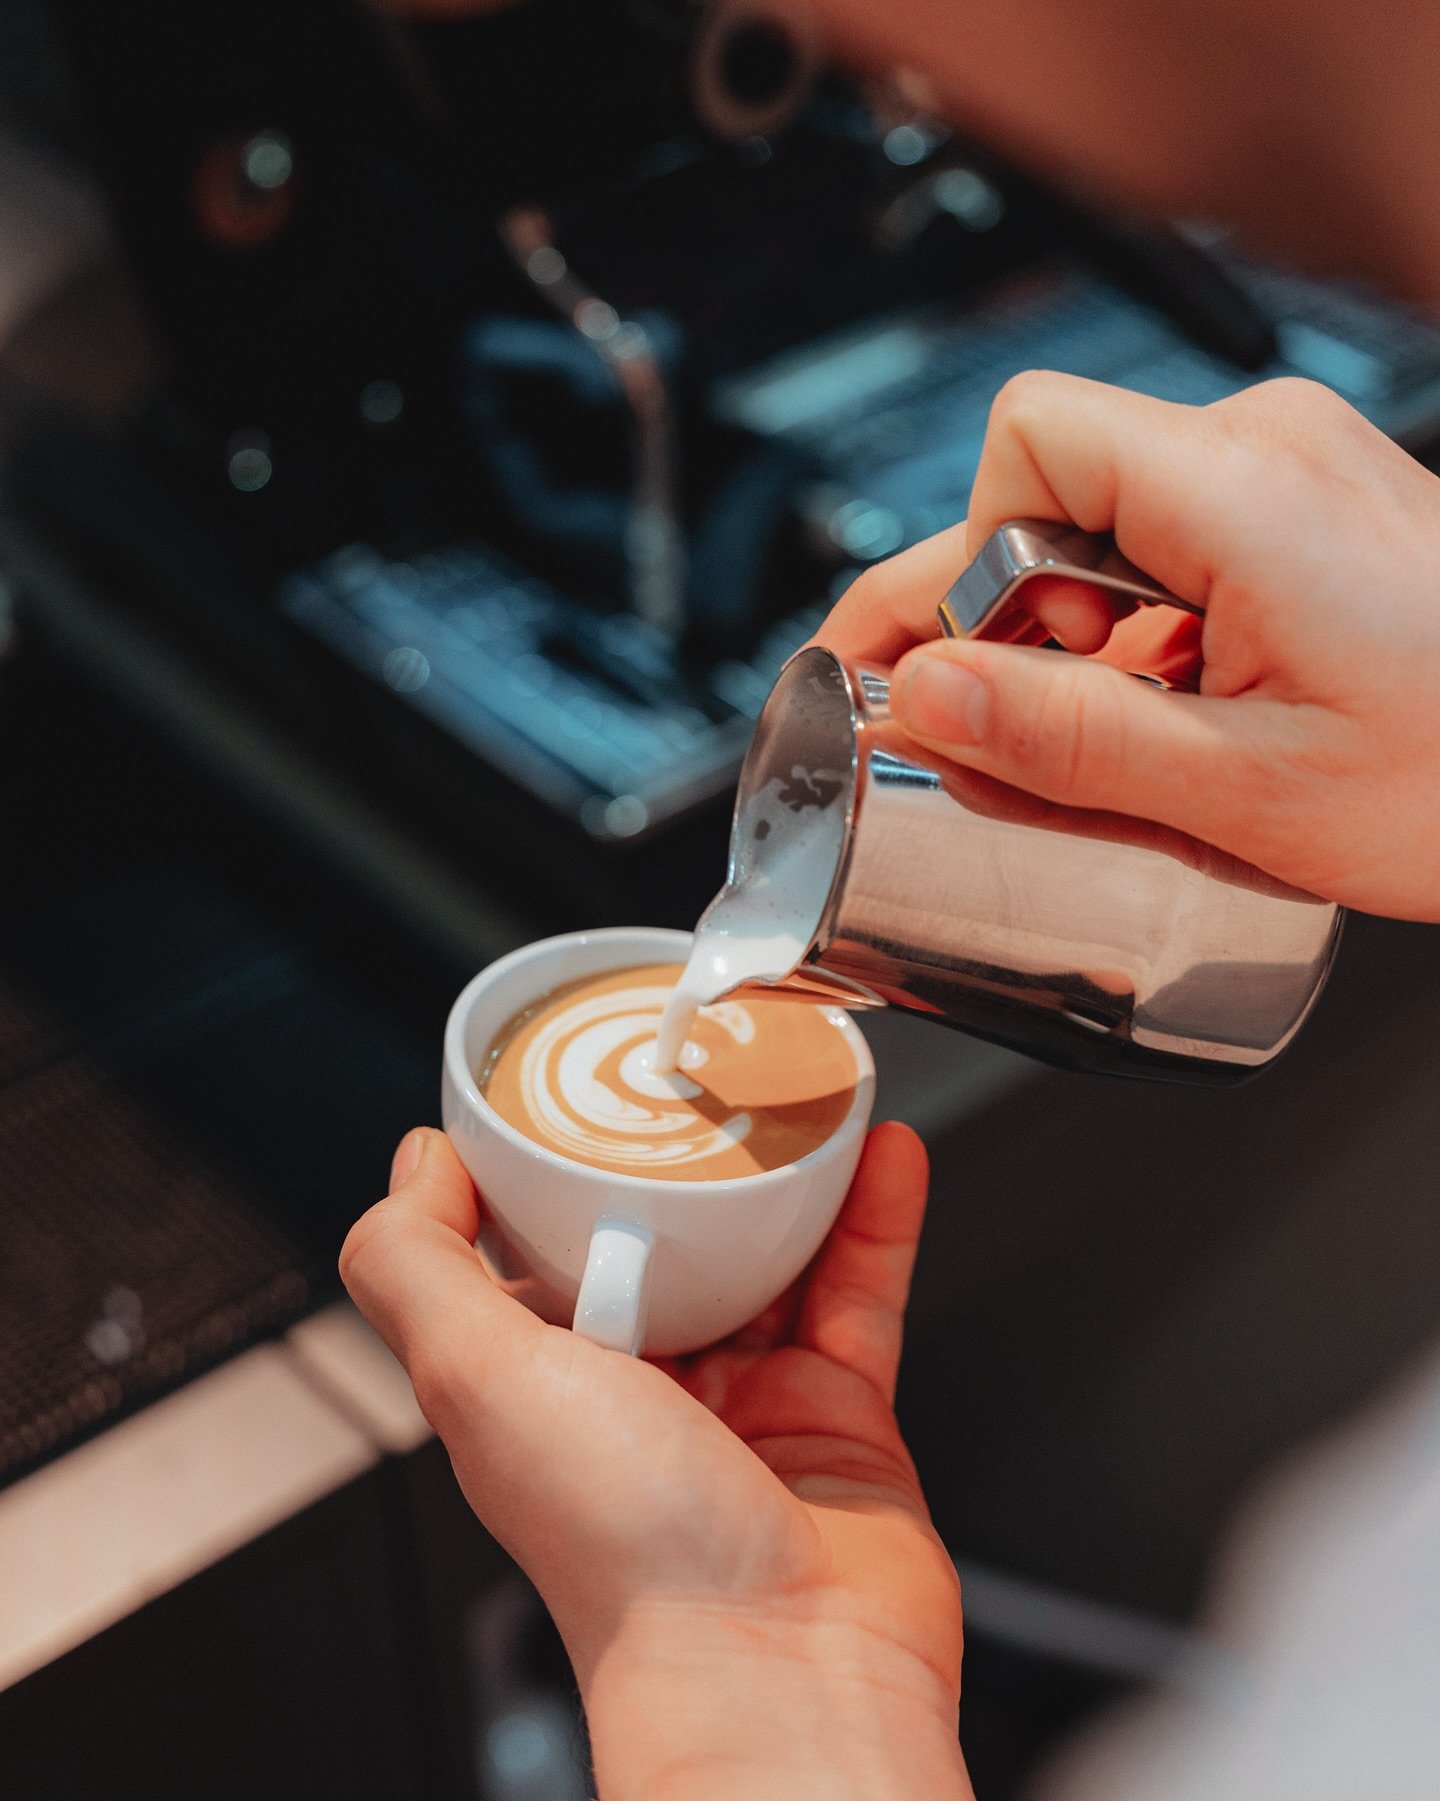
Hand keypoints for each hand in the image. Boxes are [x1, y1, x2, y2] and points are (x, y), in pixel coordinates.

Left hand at [341, 1125, 970, 1800]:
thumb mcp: (478, 1379)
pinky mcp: (840, 1413)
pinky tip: (885, 1153)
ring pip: (771, 1254)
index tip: (580, 1083)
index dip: (553, 1164)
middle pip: (664, 1239)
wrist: (781, 1670)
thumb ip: (418, 1267)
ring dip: (792, 1173)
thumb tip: (410, 1167)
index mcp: (542, 1382)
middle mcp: (640, 1391)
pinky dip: (877, 1219)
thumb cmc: (627, 1557)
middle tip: (708, 1070)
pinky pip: (862, 1292)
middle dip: (684, 1157)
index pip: (538, 1246)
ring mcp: (745, 1400)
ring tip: (803, 1090)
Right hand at [818, 373, 1439, 921]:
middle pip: (1049, 493)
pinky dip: (1139, 637)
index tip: (945, 672)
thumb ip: (1063, 740)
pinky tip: (1174, 723)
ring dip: (1076, 643)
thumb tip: (919, 695)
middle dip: (1003, 622)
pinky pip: (1168, 549)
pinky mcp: (1306, 511)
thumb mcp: (1245, 791)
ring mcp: (1292, 473)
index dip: (959, 560)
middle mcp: (1264, 448)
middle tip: (996, 738)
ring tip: (1122, 749)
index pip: (1024, 443)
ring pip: (1102, 529)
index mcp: (1243, 489)